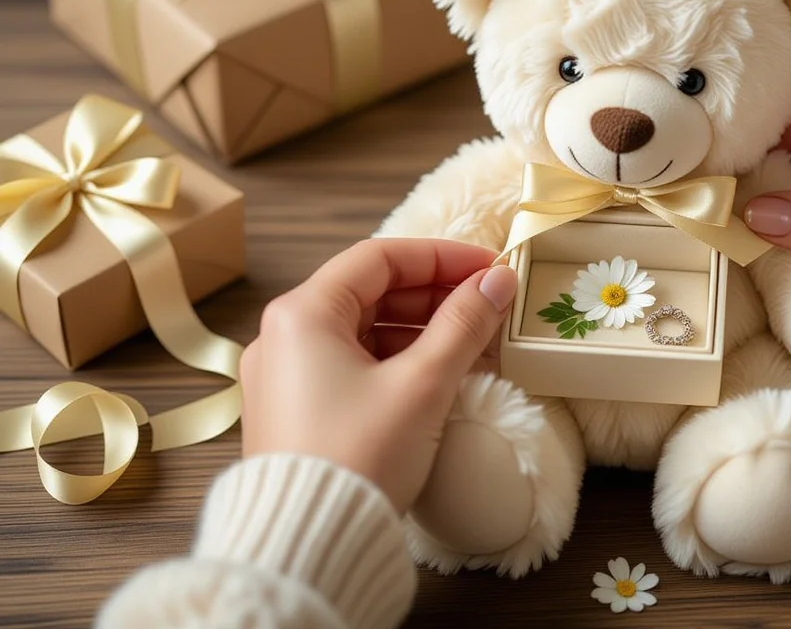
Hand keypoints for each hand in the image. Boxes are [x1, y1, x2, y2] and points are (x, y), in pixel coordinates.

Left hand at [240, 239, 516, 508]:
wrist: (309, 543)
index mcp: (302, 314)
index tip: (489, 269)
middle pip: (370, 292)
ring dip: (421, 329)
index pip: (380, 258)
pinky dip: (397, 361)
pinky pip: (352, 365)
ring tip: (474, 342)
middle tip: (488, 305)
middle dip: (435, 295)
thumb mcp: (423, 383)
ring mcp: (285, 376)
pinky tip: (441, 374)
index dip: (442, 257)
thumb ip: (464, 324)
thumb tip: (497, 282)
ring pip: (363, 330)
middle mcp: (283, 336)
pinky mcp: (296, 411)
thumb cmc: (359, 456)